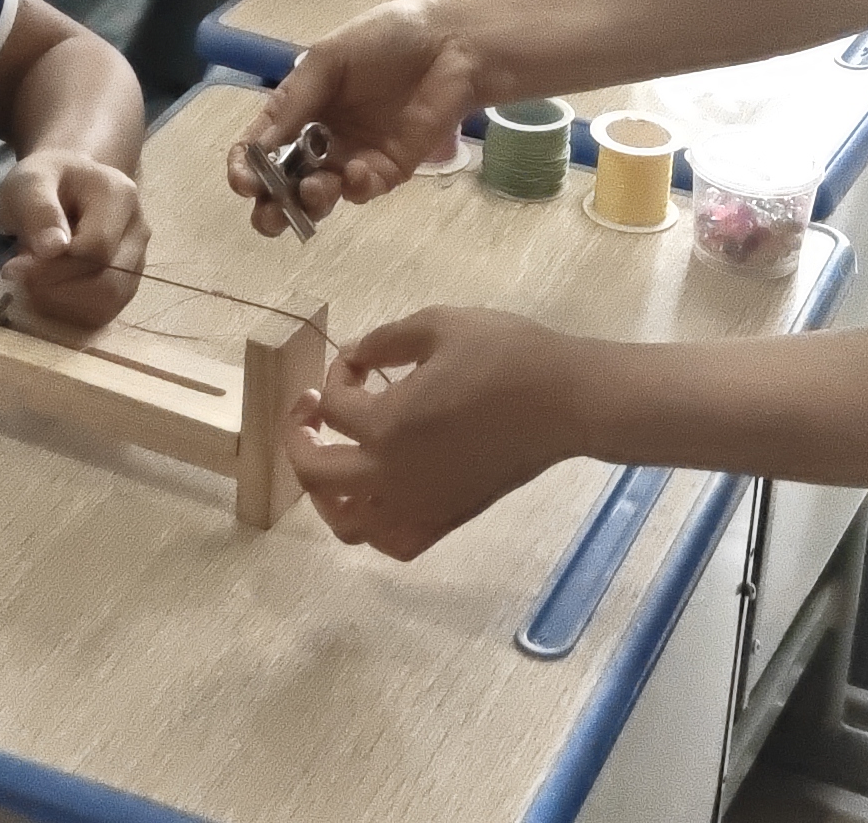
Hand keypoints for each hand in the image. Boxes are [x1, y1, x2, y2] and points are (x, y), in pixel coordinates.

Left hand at [0, 149, 147, 329]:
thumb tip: (53, 249)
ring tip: (33, 284)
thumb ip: (39, 209)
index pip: (96, 249)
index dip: (53, 267)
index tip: (14, 267)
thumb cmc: (46, 180)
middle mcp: (138, 230)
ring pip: (109, 302)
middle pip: (108, 281)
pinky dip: (71, 311)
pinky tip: (48, 292)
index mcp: (120, 196)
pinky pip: (104, 311)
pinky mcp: (128, 281)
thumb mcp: (29, 181)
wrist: (65, 183)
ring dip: (63, 303)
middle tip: (21, 280)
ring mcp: (137, 258)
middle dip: (58, 289)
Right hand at [235, 0, 486, 233]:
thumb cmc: (386, 40)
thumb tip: (255, 148)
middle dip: (272, 205)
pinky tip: (356, 173)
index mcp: (301, 109)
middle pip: (287, 184)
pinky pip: (364, 189)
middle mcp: (323, 138)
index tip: (243, 182)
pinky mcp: (390, 169)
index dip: (247, 168)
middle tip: (268, 214)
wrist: (450, 43)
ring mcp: (356, 157)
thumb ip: (292, 103)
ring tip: (314, 190)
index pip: (263, 147)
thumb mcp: (326, 60)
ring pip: (322, 195)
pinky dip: (355, 187)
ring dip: (310, 200)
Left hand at [283, 306, 578, 558]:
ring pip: (346, 524)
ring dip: (325, 495)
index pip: (334, 405)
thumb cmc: (507, 356)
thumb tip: (355, 356)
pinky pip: (394, 543)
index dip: (338, 374)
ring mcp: (418, 504)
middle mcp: (391, 475)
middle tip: (309, 412)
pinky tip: (377, 502)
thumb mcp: (439, 325)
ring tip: (331, 465)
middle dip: (300, 439)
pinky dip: (373, 529)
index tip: (359, 358)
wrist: (567, 401)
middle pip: (315, 473)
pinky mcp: (446, 519)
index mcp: (386, 424)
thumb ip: (385, 340)